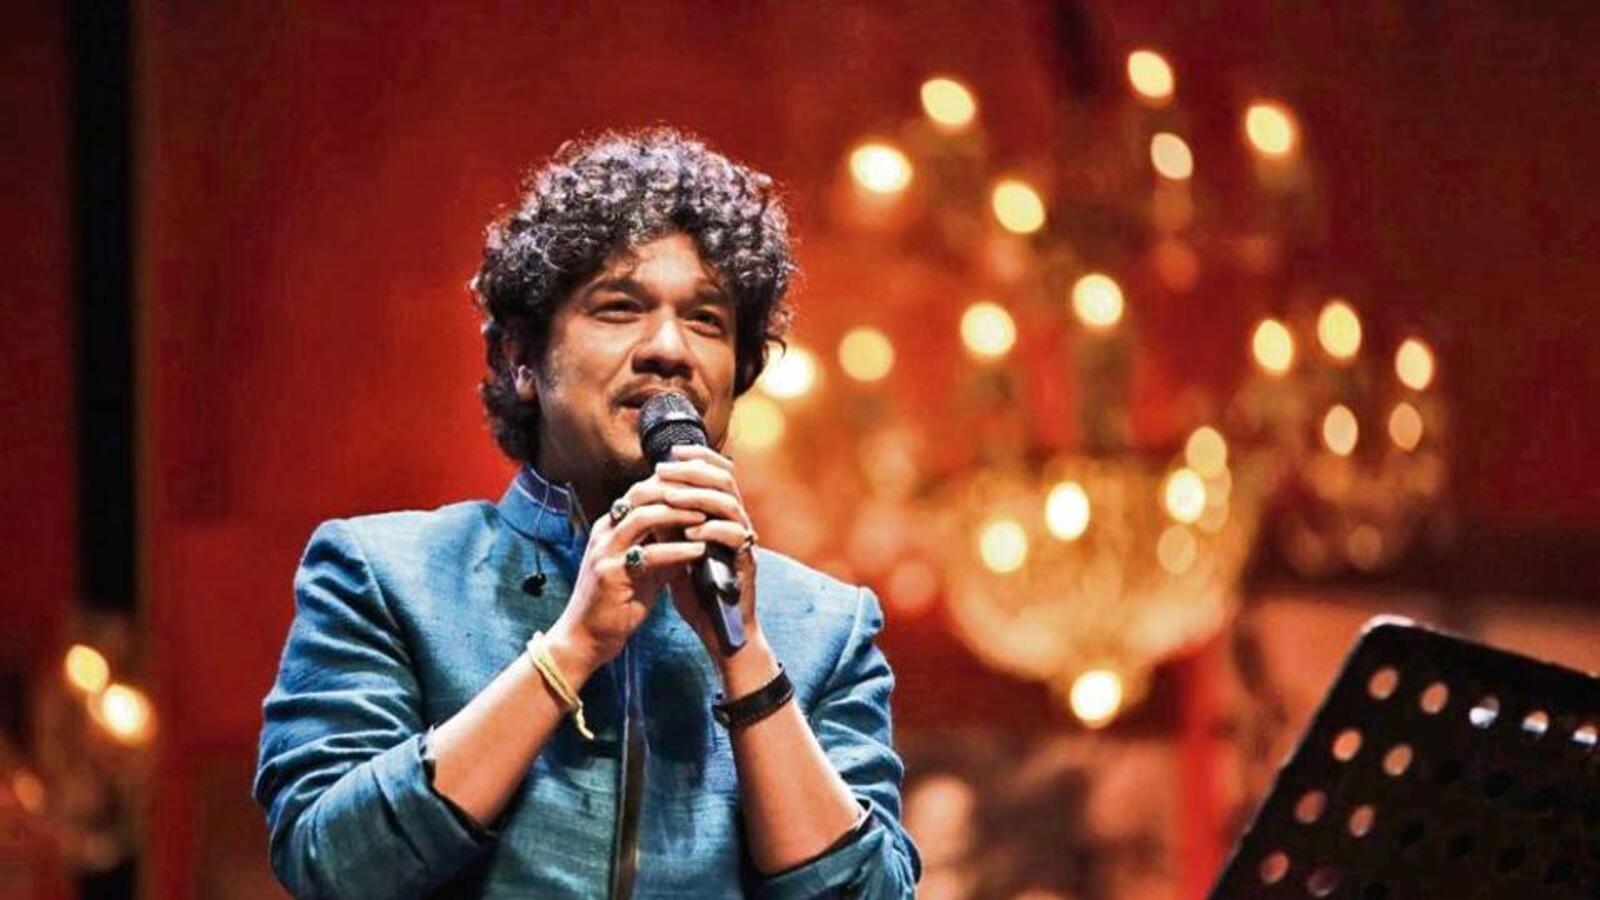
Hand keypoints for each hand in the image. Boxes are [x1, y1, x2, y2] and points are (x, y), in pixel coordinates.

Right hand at [546, 482, 709, 682]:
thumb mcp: (644, 570)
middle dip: (676, 491)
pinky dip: (677, 550)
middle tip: (707, 494)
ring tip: (705, 517)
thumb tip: (697, 536)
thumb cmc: (616, 603)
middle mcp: (604, 533)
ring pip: (643, 518)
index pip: (641, 491)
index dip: (671, 484)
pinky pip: (648, 555)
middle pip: (640, 494)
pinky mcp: (610, 574)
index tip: (701, 486)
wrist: (585, 637)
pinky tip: (698, 551)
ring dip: (677, 514)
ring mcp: (604, 552)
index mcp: (610, 527)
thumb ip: (665, 550)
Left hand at [645, 445, 768, 673]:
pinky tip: (691, 531)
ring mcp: (745, 543)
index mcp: (723, 518)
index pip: (718, 474)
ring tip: (671, 497)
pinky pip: (735, 537)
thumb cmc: (700, 595)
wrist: (720, 633)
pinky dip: (712, 529)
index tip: (670, 453)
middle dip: (693, 470)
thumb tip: (646, 500)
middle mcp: (738, 524)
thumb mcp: (677, 553)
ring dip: (698, 497)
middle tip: (664, 470)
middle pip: (725, 480)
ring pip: (730, 504)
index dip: (697, 458)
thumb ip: (669, 527)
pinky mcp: (747, 564)